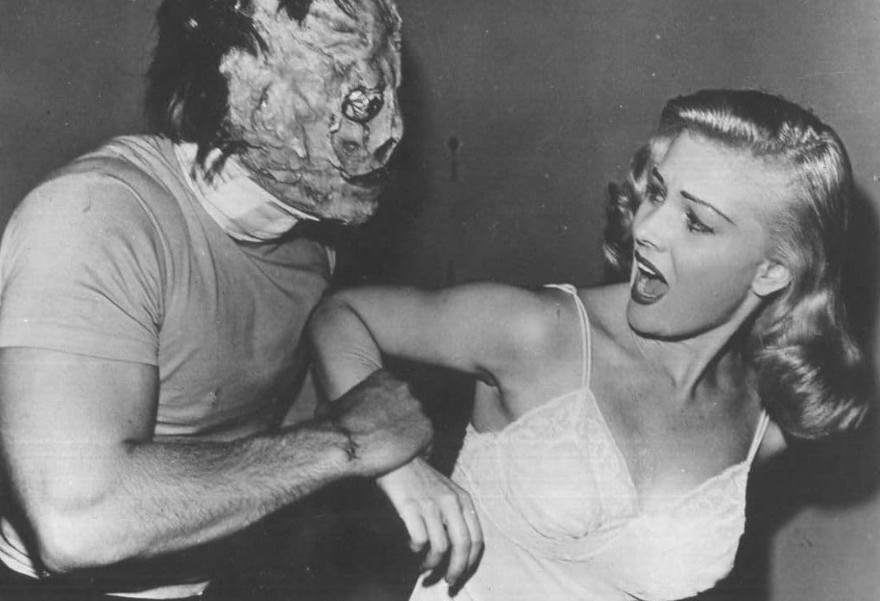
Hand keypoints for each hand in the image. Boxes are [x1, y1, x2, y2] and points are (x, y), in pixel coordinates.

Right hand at [329, 370, 432, 476]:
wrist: (342, 443)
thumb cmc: (332, 427)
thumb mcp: (333, 406)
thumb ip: (340, 405)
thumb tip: (323, 412)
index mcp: (384, 378)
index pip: (398, 392)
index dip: (394, 410)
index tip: (386, 423)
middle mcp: (404, 388)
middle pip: (412, 406)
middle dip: (404, 421)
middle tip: (393, 439)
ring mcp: (416, 407)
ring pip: (421, 423)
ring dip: (414, 436)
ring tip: (401, 452)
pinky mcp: (425, 429)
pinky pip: (429, 442)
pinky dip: (422, 451)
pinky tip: (409, 460)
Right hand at [378, 457, 482, 587]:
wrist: (398, 457)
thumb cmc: (423, 481)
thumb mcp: (448, 493)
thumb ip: (457, 516)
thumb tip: (460, 554)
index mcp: (464, 500)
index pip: (477, 539)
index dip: (470, 562)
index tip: (461, 575)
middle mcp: (451, 502)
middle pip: (462, 546)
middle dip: (456, 570)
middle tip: (448, 582)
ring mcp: (431, 504)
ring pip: (440, 547)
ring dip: (431, 564)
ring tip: (424, 567)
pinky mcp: (410, 507)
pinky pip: (419, 540)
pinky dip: (416, 549)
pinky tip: (412, 546)